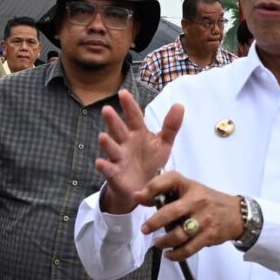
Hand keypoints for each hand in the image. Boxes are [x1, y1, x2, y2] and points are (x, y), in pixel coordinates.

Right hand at [95, 90, 182, 212]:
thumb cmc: (151, 161)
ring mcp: (119, 158)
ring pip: (111, 148)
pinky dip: (104, 166)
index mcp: (138, 134)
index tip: (123, 93)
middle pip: (119, 130)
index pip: (134, 117)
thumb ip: (170, 125)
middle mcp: (125, 143)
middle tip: (107, 109)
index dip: (129, 106)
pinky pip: (108, 169)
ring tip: (102, 136)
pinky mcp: (115, 174)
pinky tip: (100, 162)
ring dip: (107, 143)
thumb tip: (179, 104)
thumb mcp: (163, 143)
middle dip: (113, 121)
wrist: (143, 187)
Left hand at [137, 172, 243, 263]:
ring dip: (164, 242)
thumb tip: (137, 196)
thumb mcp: (189, 190)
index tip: (138, 197)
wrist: (237, 213)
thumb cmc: (207, 200)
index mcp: (189, 186)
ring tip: (157, 244)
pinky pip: (188, 249)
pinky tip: (169, 254)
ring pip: (178, 234)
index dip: (151, 188)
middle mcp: (196, 200)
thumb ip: (164, 192)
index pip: (169, 179)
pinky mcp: (208, 235)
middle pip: (170, 212)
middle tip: (145, 229)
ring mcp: (203, 219)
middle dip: (154, 223)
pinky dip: (176, 254)